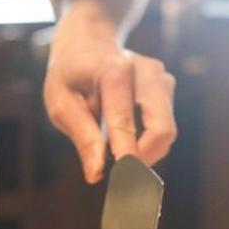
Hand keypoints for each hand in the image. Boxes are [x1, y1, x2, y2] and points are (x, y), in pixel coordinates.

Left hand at [44, 14, 176, 182]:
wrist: (88, 43)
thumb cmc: (70, 76)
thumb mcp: (61, 103)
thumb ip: (82, 137)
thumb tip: (96, 174)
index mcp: (114, 71)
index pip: (125, 123)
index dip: (127, 158)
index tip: (125, 185)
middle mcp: (145, 71)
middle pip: (162, 129)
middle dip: (144, 159)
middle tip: (122, 177)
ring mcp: (161, 77)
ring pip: (166, 132)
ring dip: (144, 151)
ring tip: (115, 149)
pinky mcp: (168, 86)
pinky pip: (164, 126)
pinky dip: (147, 141)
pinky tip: (125, 135)